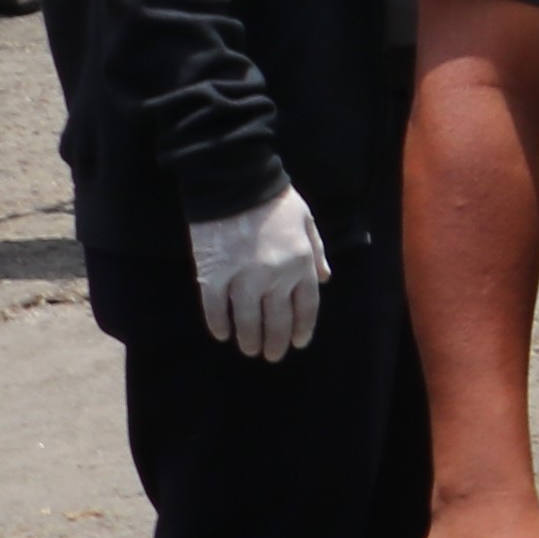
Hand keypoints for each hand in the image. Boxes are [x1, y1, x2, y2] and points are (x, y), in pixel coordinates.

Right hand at [183, 182, 328, 362]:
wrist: (235, 182)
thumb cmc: (275, 200)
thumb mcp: (308, 222)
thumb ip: (317, 253)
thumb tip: (326, 279)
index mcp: (300, 263)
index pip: (306, 306)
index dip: (302, 328)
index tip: (298, 342)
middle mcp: (275, 276)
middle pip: (277, 319)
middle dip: (276, 341)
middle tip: (272, 355)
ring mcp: (242, 277)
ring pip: (247, 320)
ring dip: (249, 338)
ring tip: (249, 349)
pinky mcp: (212, 274)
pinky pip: (214, 307)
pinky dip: (218, 323)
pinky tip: (222, 334)